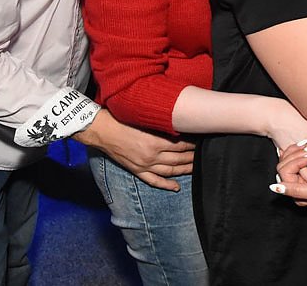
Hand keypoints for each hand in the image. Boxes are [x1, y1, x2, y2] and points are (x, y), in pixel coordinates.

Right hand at [74, 109, 193, 191]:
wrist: (102, 131)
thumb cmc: (122, 119)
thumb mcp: (144, 119)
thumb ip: (160, 124)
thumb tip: (178, 125)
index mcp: (155, 141)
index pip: (181, 145)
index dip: (193, 143)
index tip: (202, 140)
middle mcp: (151, 156)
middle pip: (179, 159)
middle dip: (193, 156)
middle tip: (204, 154)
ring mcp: (144, 166)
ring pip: (170, 171)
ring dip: (185, 170)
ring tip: (196, 167)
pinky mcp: (137, 171)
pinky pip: (154, 181)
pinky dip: (166, 185)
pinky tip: (176, 187)